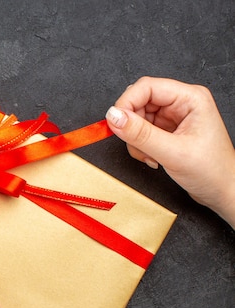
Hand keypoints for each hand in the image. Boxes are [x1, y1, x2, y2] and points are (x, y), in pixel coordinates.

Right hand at [105, 76, 234, 227]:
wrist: (222, 190)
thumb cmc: (212, 170)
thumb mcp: (172, 152)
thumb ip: (140, 134)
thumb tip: (114, 117)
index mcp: (190, 98)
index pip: (147, 87)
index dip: (127, 102)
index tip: (114, 122)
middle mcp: (181, 103)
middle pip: (139, 102)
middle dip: (132, 125)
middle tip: (135, 143)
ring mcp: (173, 117)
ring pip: (136, 118)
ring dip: (135, 139)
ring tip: (149, 155)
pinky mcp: (166, 130)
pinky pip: (140, 132)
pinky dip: (139, 146)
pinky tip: (152, 157)